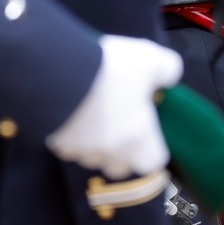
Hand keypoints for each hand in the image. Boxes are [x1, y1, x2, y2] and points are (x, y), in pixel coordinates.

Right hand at [46, 35, 183, 177]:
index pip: (151, 162)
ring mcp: (79, 150)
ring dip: (96, 143)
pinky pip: (68, 147)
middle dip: (122, 150)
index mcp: (136, 138)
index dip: (152, 148)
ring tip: (95, 115)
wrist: (56, 70)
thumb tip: (168, 79)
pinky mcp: (54, 142)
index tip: (148, 130)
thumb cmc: (110, 69)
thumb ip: (169, 70)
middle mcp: (109, 151)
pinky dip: (72, 136)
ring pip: (92, 157)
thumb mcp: (150, 58)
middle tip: (121, 122)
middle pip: (120, 166)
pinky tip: (73, 113)